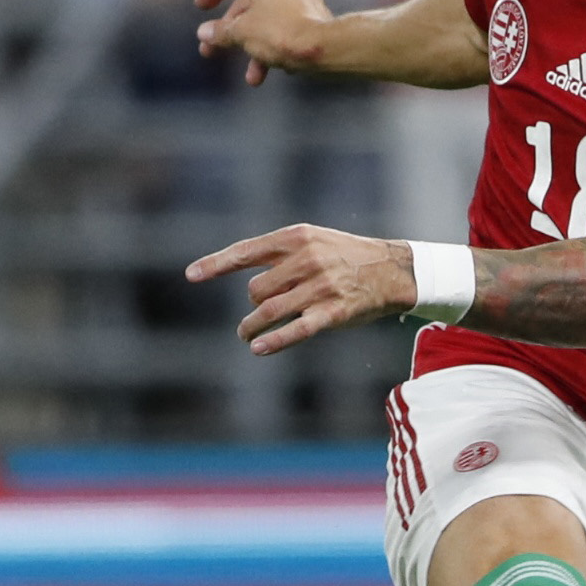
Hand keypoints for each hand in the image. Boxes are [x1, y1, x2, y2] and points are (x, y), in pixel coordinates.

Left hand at [187, 224, 412, 353]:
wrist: (394, 270)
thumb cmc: (347, 256)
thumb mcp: (314, 240)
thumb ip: (280, 253)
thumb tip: (240, 269)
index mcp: (297, 237)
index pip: (247, 251)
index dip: (216, 264)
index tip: (191, 275)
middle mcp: (307, 260)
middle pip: (255, 289)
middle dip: (254, 303)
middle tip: (260, 310)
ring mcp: (320, 287)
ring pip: (268, 311)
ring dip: (251, 327)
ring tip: (245, 335)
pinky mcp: (333, 312)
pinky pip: (296, 329)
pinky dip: (274, 340)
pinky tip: (259, 348)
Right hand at [194, 0, 336, 84]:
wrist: (327, 48)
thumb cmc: (281, 34)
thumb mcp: (241, 33)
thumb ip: (220, 32)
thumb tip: (204, 34)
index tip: (201, 8)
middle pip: (247, 4)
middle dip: (229, 32)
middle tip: (210, 51)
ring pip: (268, 21)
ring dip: (254, 49)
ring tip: (252, 78)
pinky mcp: (316, 16)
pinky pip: (288, 29)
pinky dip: (277, 48)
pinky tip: (276, 72)